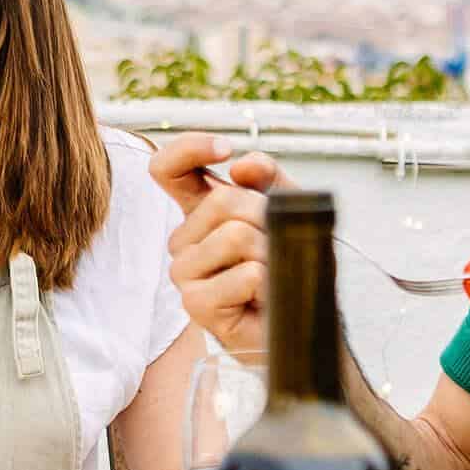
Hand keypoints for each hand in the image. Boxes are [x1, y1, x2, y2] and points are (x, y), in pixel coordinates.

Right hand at [154, 133, 287, 354]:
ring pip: (236, 236)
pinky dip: (269, 283)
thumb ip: (267, 177)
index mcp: (198, 212)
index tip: (225, 150)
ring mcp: (185, 272)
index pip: (167, 168)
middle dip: (265, 218)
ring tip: (271, 275)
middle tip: (275, 247)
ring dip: (271, 253)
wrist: (303, 320)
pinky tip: (263, 298)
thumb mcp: (287, 209)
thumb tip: (241, 166)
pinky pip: (245, 274)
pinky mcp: (196, 304)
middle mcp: (183, 240)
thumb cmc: (290, 266)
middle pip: (223, 200)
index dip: (189, 148)